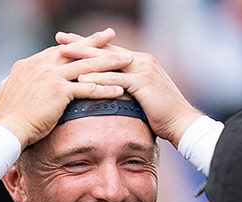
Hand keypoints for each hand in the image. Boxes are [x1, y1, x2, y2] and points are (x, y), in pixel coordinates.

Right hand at [0, 28, 133, 146]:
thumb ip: (10, 84)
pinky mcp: (59, 91)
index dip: (74, 45)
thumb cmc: (6, 118)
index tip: (86, 41)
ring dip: (109, 62)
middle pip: (74, 51)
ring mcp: (51, 76)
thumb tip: (6, 84)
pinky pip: (88, 88)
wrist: (7, 129)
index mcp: (29, 64)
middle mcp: (41, 66)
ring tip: (127, 60)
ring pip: (87, 66)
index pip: (57, 51)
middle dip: (95, 42)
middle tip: (110, 34)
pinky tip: (120, 90)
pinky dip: (106, 89)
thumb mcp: (5, 93)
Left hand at [57, 32, 204, 146]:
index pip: (109, 50)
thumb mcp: (140, 97)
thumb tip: (108, 92)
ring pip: (107, 61)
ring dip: (84, 57)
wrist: (182, 123)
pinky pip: (116, 79)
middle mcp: (140, 60)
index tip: (67, 41)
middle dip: (80, 43)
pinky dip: (98, 78)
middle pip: (105, 49)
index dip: (88, 45)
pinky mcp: (143, 82)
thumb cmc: (161, 115)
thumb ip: (126, 89)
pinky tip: (81, 78)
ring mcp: (142, 69)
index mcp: (139, 61)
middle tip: (59, 38)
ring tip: (63, 54)